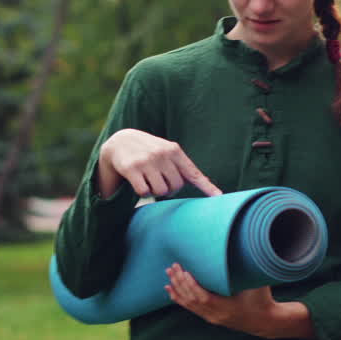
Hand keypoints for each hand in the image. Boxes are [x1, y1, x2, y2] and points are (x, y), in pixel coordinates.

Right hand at [98, 129, 221, 197]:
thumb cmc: (151, 151)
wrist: (121, 141)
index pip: (193, 173)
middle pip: (175, 187)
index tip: (219, 197)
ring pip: (160, 191)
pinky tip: (138, 180)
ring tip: (149, 179)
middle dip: (169, 189)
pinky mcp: (132, 168)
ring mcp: (146, 161)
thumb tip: (209, 186)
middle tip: (161, 180)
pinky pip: (144, 192)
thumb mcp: (168, 153)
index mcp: (175, 151)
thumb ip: (185, 168)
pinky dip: (142, 191)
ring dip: (155, 191)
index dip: (207, 187)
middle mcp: (162, 154)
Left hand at [164, 264, 312, 338]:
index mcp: (226, 308)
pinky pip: (191, 308)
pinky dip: (180, 298)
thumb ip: (249, 269)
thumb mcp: (257, 284)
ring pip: (189, 305)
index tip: (184, 271)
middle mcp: (216, 315)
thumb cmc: (262, 300)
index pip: (202, 297)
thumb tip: (245, 248)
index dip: (191, 285)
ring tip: (169, 275)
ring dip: (178, 289)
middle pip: (192, 300)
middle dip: (180, 283)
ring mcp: (212, 317)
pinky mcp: (211, 317)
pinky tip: (171, 291)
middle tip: (173, 267)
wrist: (265, 321)